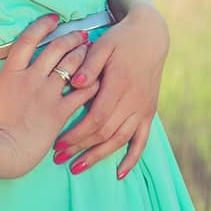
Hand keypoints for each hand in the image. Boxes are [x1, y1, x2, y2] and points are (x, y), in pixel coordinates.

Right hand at [0, 14, 101, 178]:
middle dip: (71, 37)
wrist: (3, 153)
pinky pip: (82, 93)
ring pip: (72, 65)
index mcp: (11, 73)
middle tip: (81, 33)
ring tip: (91, 49)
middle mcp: (32, 79)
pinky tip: (100, 77)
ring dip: (83, 54)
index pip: (28, 40)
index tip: (53, 18)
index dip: (42, 26)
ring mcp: (48, 94)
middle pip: (57, 48)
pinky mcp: (60, 111)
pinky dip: (93, 83)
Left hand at [51, 4, 169, 180]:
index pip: (97, 118)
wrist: (152, 37)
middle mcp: (134, 101)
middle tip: (59, 159)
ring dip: (99, 157)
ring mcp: (143, 109)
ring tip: (78, 168)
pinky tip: (120, 173)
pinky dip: (132, 158)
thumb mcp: (103, 44)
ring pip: (120, 140)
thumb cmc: (121, 40)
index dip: (77, 134)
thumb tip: (76, 83)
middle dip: (81, 149)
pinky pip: (142, 141)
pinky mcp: (149, 113)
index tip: (58, 143)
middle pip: (105, 133)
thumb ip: (88, 63)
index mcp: (119, 85)